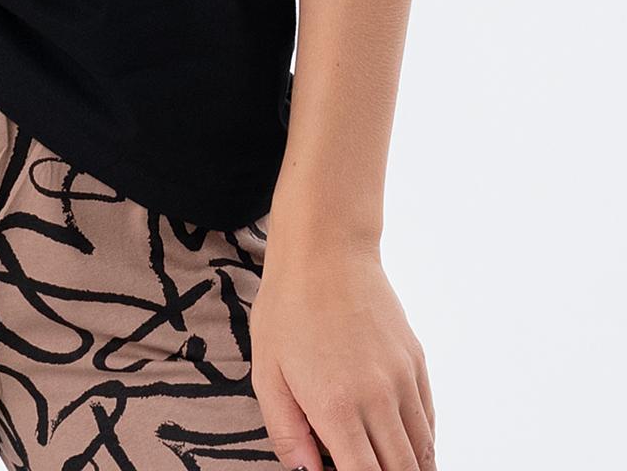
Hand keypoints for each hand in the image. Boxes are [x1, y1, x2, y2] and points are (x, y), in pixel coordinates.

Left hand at [249, 240, 435, 469]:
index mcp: (337, 407)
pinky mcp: (416, 361)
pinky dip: (424, 443)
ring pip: (423, 450)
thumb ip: (287, 432)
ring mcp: (403, 379)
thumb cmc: (288, 306)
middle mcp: (379, 399)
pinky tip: (409, 449)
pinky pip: (429, 418)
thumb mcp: (267, 371)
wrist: (326, 249)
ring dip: (413, 468)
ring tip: (395, 470)